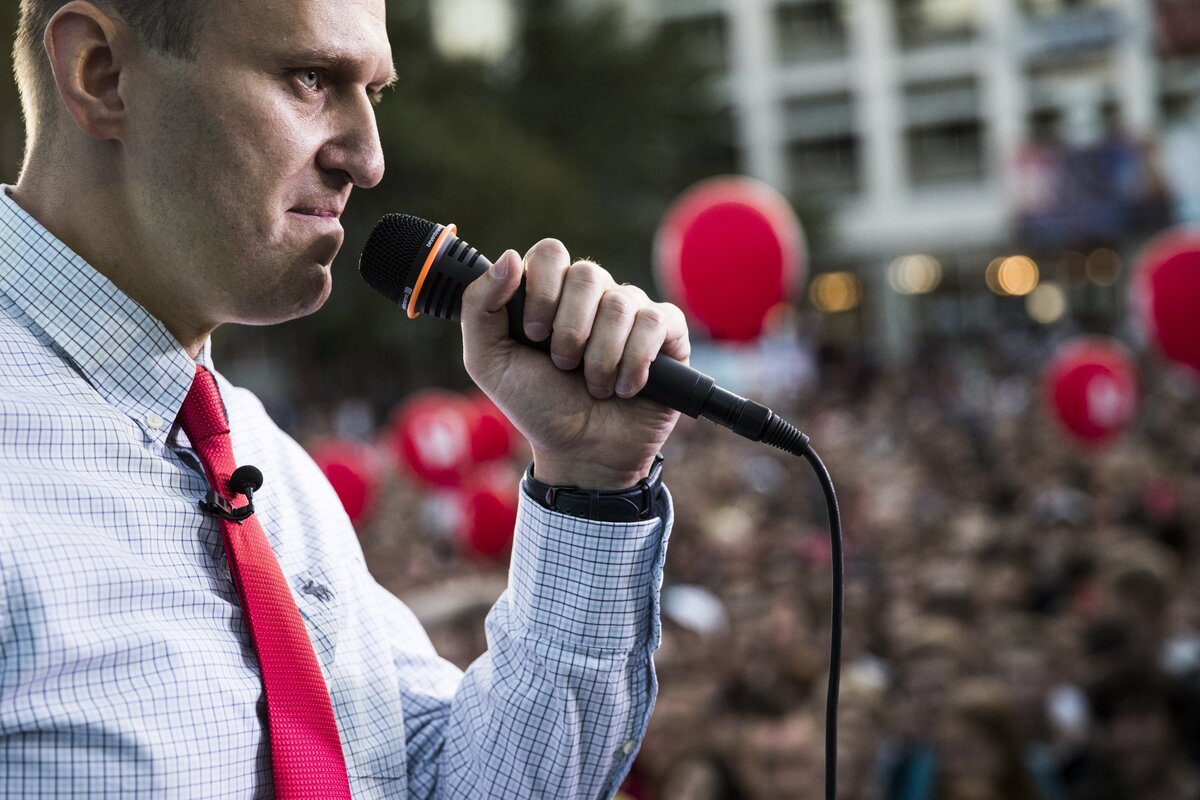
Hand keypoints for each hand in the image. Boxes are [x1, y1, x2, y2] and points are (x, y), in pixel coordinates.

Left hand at [460, 239, 689, 489]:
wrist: (581, 453)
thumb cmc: (536, 405)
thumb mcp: (488, 362)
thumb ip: (479, 307)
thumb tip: (510, 257)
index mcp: (551, 292)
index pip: (551, 253)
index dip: (542, 290)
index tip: (534, 334)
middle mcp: (593, 295)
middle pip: (588, 273)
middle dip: (570, 330)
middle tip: (563, 365)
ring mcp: (632, 311)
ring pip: (620, 304)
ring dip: (600, 357)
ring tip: (594, 386)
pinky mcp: (668, 333)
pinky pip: (655, 322)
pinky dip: (635, 362)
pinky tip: (625, 388)